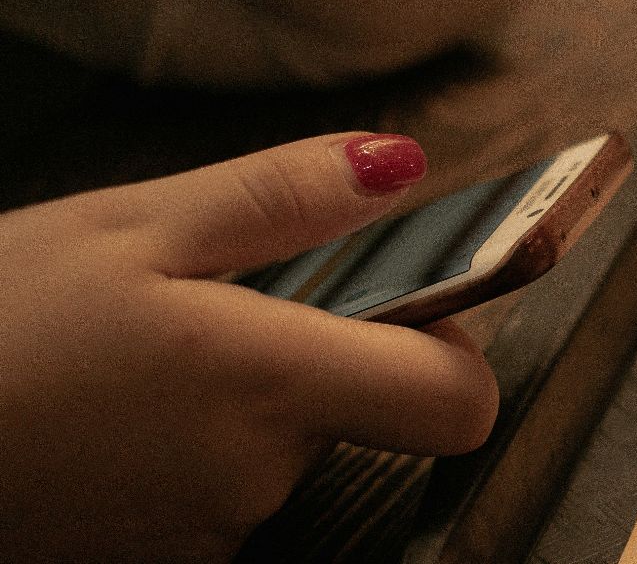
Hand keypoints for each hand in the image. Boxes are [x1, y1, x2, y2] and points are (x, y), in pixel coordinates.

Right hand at [0, 134, 498, 562]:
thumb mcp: (132, 223)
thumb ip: (285, 195)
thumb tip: (402, 166)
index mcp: (268, 384)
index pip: (459, 403)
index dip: (455, 348)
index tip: (417, 304)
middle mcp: (254, 478)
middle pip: (367, 414)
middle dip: (325, 353)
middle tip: (230, 301)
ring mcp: (204, 532)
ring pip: (289, 451)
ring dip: (251, 401)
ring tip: (149, 353)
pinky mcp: (157, 557)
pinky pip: (222, 492)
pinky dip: (196, 447)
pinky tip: (122, 406)